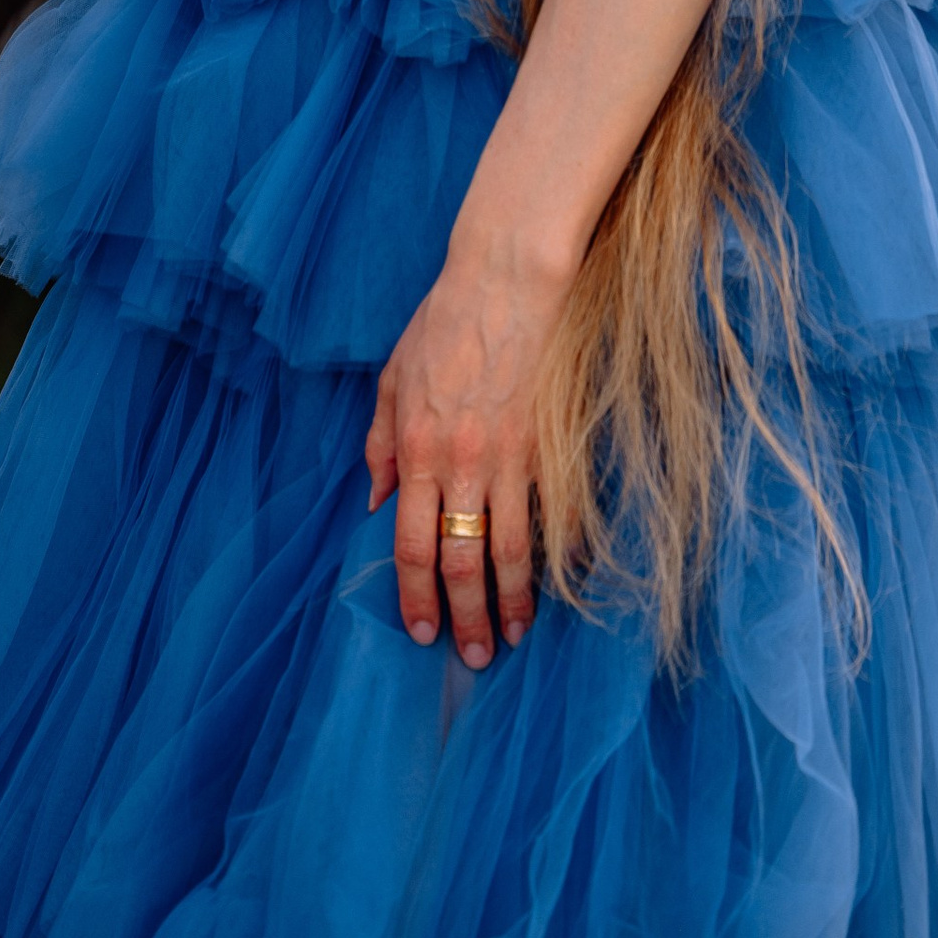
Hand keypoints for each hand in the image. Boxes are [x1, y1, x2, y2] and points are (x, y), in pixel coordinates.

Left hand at [364, 230, 575, 666]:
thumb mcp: (391, 377)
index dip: (415, 595)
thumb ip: (380, 442)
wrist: (506, 281)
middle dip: (467, 616)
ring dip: (514, 600)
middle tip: (474, 657)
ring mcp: (511, 456)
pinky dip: (560, 552)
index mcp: (417, 450)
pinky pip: (555, 512)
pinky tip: (561, 581)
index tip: (423, 633)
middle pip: (461, 559)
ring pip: (512, 548)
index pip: (412, 544)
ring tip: (515, 635)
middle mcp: (462, 463)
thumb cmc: (443, 323)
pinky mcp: (549, 443)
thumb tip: (375, 502)